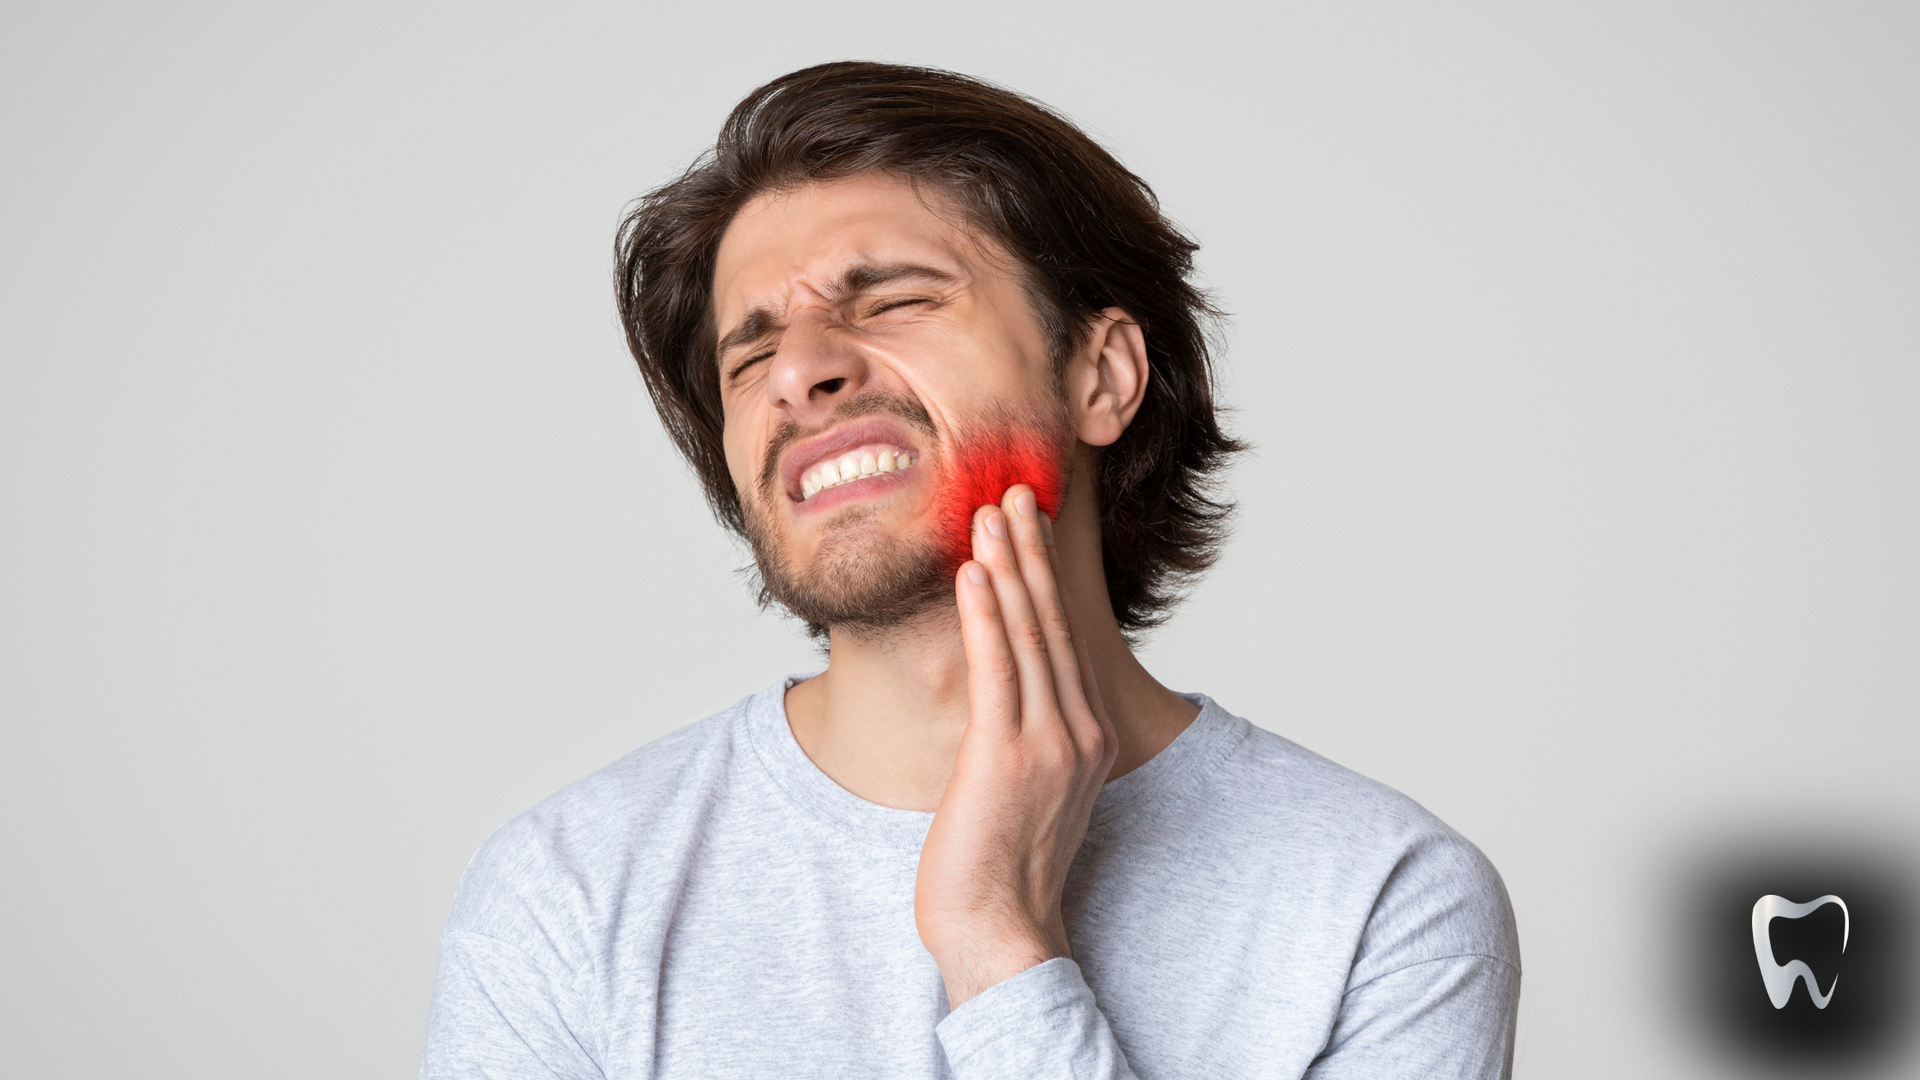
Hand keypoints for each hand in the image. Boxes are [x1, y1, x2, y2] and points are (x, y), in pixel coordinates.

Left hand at [914, 484, 1119, 1008]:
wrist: (1002, 936)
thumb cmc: (1001, 874)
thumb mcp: (1025, 795)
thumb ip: (1023, 743)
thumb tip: (999, 708)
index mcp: (1085, 739)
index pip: (1064, 640)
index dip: (1044, 579)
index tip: (1028, 529)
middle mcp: (1077, 733)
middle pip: (1053, 624)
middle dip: (1031, 554)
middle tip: (1013, 493)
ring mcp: (1047, 744)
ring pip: (1028, 635)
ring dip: (1008, 567)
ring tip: (991, 512)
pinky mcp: (1006, 757)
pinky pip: (996, 669)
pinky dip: (985, 614)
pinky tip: (972, 572)